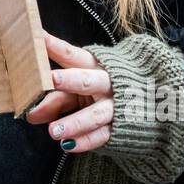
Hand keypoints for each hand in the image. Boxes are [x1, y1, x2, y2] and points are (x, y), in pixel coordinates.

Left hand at [25, 33, 113, 152]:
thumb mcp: (82, 88)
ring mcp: (116, 107)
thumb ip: (56, 98)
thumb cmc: (104, 90)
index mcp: (96, 66)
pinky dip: (85, 141)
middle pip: (88, 80)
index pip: (73, 56)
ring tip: (53, 131)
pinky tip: (68, 145)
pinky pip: (102, 135)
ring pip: (96, 114)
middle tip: (52, 79)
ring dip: (74, 122)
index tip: (40, 38)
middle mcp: (107, 84)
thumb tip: (32, 114)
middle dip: (70, 80)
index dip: (56, 47)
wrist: (152, 103)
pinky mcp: (121, 128)